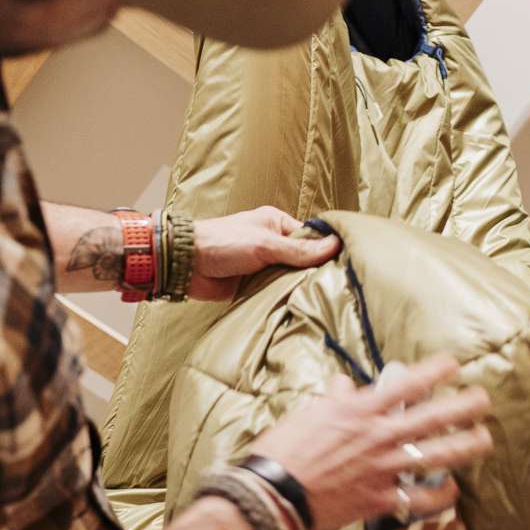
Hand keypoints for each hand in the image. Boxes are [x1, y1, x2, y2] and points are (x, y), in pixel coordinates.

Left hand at [189, 207, 341, 300]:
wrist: (184, 265)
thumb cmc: (222, 243)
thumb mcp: (265, 244)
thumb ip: (300, 250)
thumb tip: (337, 246)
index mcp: (277, 224)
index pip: (312, 238)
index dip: (326, 251)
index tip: (344, 266)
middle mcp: (274, 244)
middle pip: (305, 260)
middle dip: (314, 272)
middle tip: (335, 286)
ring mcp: (266, 266)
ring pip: (293, 278)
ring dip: (300, 287)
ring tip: (322, 298)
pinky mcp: (257, 285)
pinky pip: (279, 292)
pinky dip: (286, 298)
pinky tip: (302, 305)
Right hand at [244, 355, 494, 529]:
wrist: (271, 492)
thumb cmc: (285, 450)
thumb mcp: (309, 414)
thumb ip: (336, 399)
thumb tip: (345, 384)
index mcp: (360, 411)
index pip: (407, 384)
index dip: (436, 371)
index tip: (454, 365)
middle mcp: (379, 436)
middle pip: (434, 417)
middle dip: (465, 406)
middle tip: (485, 400)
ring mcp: (384, 468)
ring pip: (438, 455)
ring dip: (467, 446)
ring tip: (485, 439)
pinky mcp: (381, 498)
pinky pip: (422, 498)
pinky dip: (442, 494)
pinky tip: (454, 488)